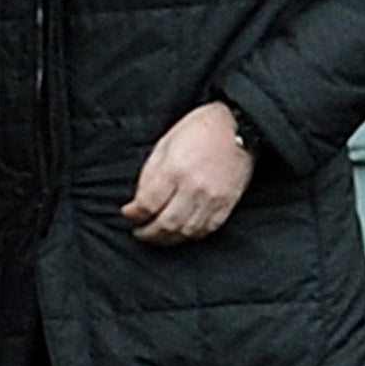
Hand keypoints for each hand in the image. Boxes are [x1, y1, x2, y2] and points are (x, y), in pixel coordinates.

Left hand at [121, 101, 252, 245]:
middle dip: (148, 233)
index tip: (128, 214)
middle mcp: (194, 188)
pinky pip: (207, 229)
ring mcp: (213, 199)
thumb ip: (150, 173)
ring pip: (187, 231)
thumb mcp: (164, 143)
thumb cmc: (198, 130)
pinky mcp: (227, 204)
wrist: (236, 127)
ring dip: (168, 238)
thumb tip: (139, 199)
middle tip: (139, 232)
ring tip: (157, 236)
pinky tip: (181, 232)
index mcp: (174, 170)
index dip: (134, 214)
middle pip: (166, 223)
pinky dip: (191, 235)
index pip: (148, 204)